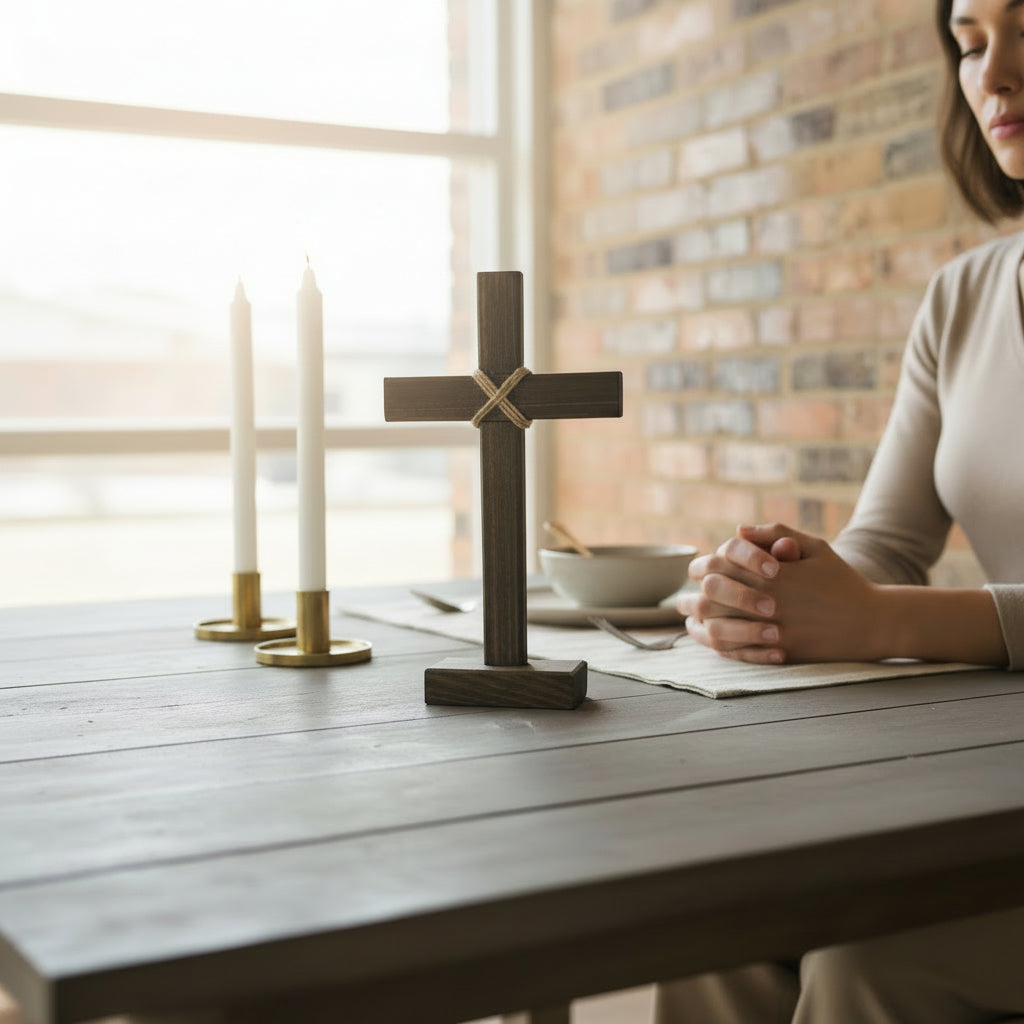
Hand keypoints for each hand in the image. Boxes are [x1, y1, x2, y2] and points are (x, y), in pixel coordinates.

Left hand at [679, 524, 880, 663]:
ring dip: (699, 626)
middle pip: (710, 599)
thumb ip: (776, 534)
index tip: (696, 571)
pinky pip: (738, 654)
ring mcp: (773, 631)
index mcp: (772, 574)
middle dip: (691, 599)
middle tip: (682, 601)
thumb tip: (738, 529)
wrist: (873, 621)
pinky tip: (713, 642)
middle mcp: (768, 602)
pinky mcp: (780, 654)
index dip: (700, 568)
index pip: (718, 567)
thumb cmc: (842, 581)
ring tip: (691, 622)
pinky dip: (719, 648)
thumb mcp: (815, 548)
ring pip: (718, 630)